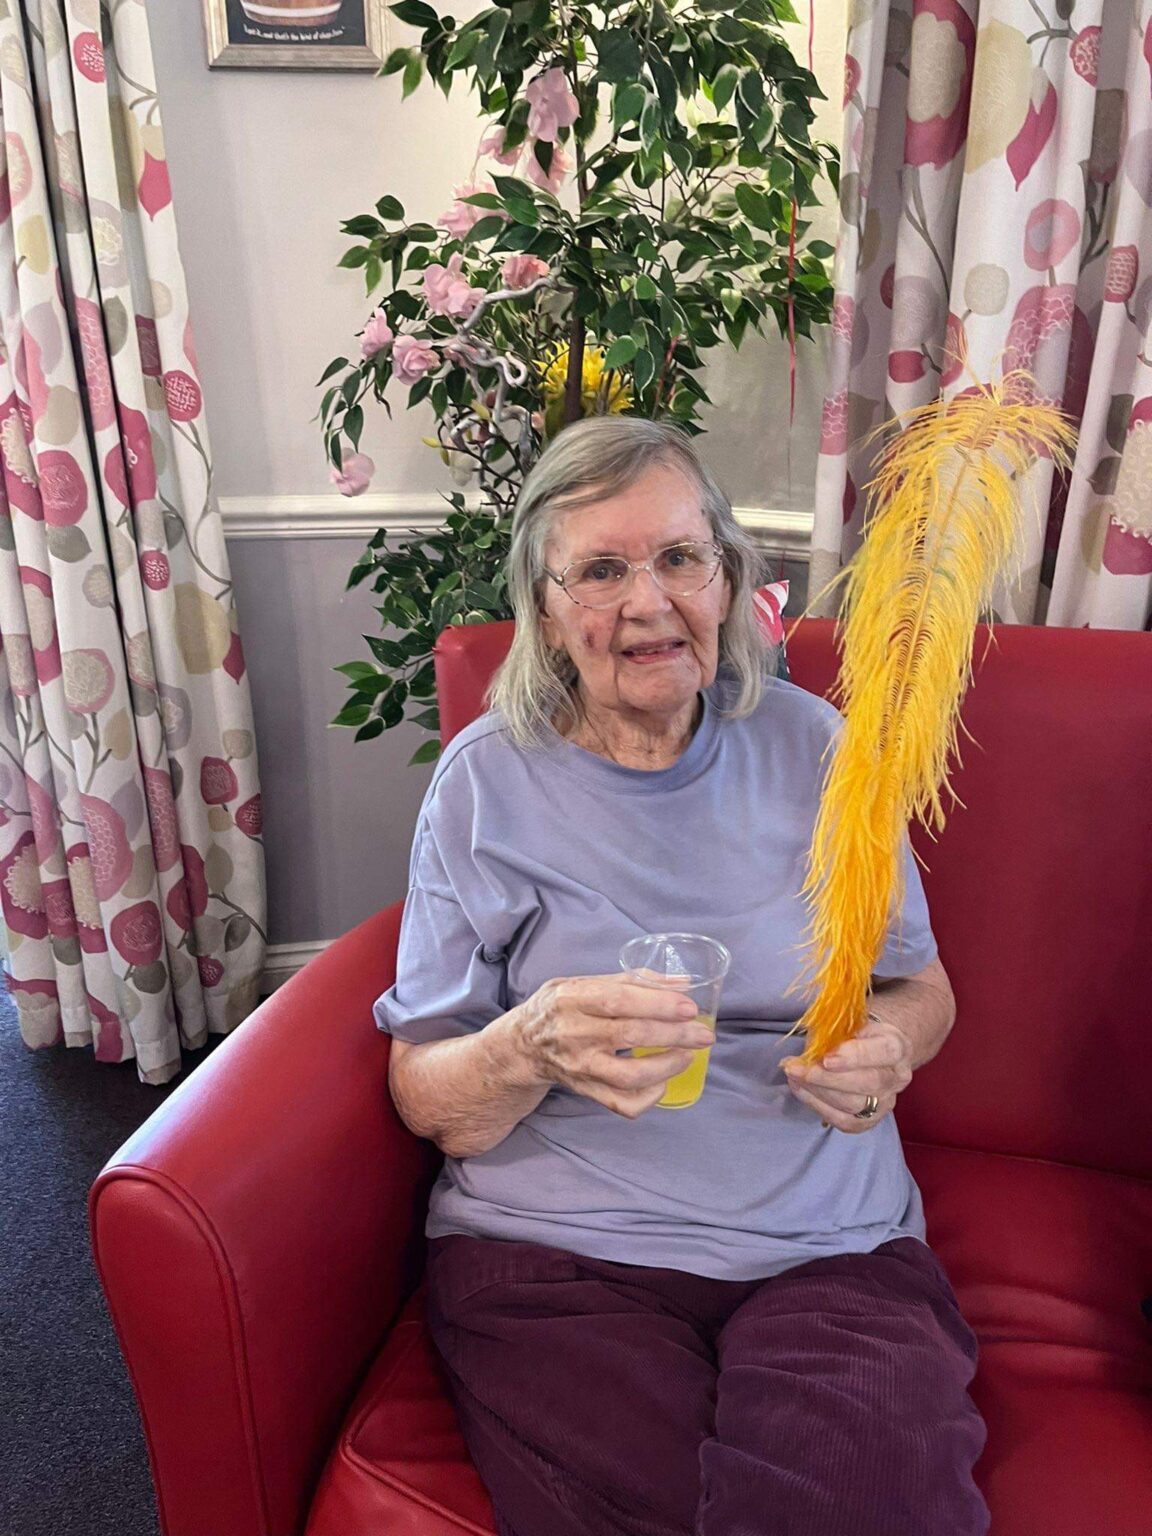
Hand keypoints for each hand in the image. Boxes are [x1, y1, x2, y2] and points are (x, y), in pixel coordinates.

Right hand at [515, 975, 713, 1118]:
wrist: (522, 1046)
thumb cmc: (561, 1007)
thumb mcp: (585, 982)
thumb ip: (632, 980)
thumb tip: (683, 983)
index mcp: (572, 998)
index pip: (618, 1000)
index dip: (657, 1004)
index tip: (689, 1007)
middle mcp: (573, 1033)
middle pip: (630, 1035)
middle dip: (675, 1035)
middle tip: (704, 1034)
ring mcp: (579, 1066)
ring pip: (628, 1075)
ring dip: (666, 1067)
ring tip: (688, 1056)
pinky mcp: (585, 1090)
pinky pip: (621, 1103)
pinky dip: (648, 1097)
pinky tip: (662, 1082)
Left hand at [781, 1013, 914, 1133]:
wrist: (871, 1052)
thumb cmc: (856, 1034)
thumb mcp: (849, 1023)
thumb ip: (835, 1033)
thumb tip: (810, 1048)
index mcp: (897, 1046)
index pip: (884, 1052)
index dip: (855, 1056)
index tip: (827, 1059)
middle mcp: (896, 1077)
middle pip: (867, 1082)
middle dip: (827, 1078)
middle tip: (796, 1069)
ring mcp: (885, 1102)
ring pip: (853, 1104)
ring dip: (817, 1091)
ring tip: (793, 1075)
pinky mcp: (869, 1120)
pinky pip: (843, 1120)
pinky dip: (817, 1105)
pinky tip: (800, 1089)